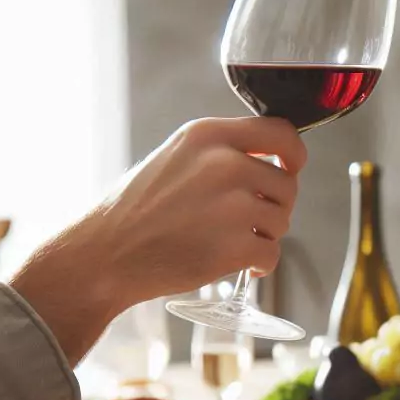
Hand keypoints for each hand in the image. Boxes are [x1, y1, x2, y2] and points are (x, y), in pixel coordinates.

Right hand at [12, 116, 306, 362]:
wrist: (104, 255)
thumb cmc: (136, 211)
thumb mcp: (176, 157)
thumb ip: (221, 152)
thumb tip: (272, 160)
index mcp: (209, 135)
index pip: (281, 132)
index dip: (294, 154)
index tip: (292, 168)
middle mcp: (225, 163)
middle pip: (287, 184)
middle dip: (274, 206)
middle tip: (246, 222)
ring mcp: (233, 205)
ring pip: (282, 221)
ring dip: (265, 236)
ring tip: (230, 242)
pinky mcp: (235, 246)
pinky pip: (272, 255)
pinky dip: (260, 265)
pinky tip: (240, 266)